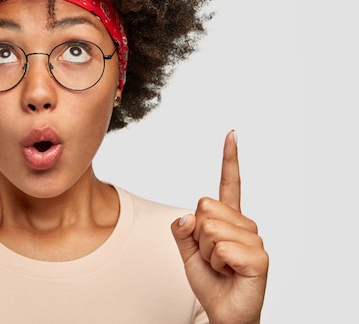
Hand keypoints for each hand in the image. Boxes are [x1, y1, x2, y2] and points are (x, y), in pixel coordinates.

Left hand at [171, 131, 267, 323]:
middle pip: (204, 207)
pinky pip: (221, 247)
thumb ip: (182, 230)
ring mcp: (254, 240)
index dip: (230, 159)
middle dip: (198, 236)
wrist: (223, 311)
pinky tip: (229, 272)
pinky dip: (216, 262)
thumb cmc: (210, 280)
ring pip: (210, 228)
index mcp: (228, 219)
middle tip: (212, 256)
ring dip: (207, 253)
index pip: (229, 184)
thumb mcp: (187, 251)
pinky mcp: (259, 257)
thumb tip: (189, 216)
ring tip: (221, 266)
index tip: (231, 134)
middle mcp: (244, 224)